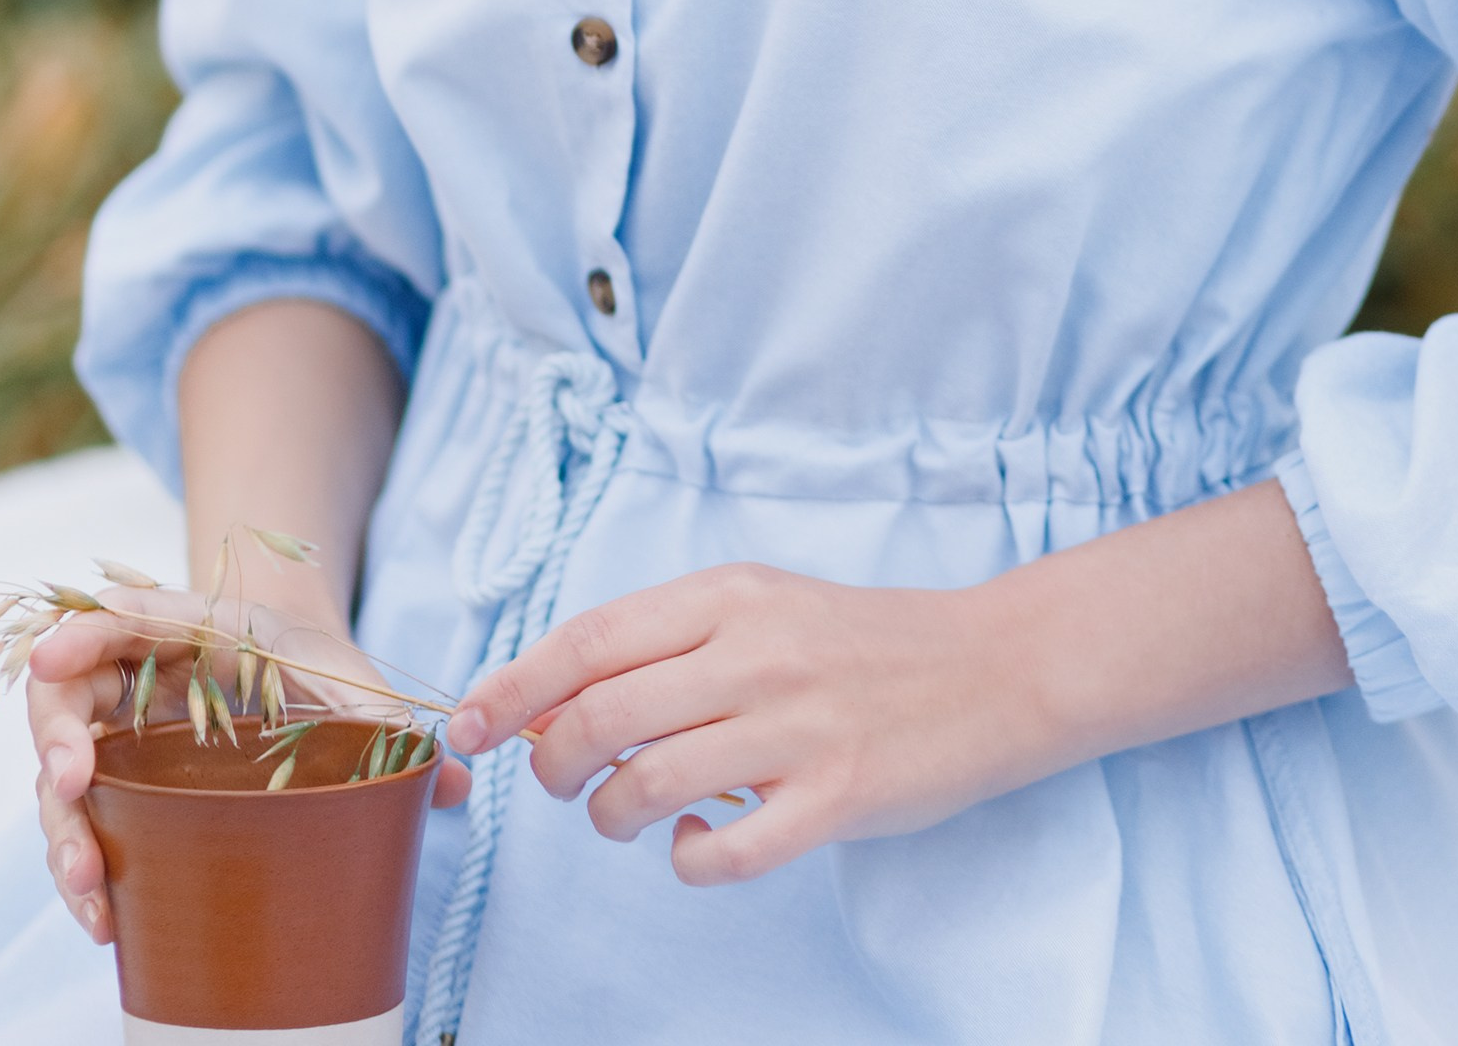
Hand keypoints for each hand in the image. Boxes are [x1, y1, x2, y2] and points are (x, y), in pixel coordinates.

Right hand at [29, 592, 469, 941]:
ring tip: (89, 886)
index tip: (51, 659)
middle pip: (68, 696)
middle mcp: (138, 674)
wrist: (300, 674)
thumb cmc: (317, 666)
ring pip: (64, 772)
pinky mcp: (122, 785)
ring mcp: (121, 732)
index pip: (123, 615)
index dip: (81, 633)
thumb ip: (394, 722)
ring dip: (63, 828)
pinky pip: (85, 823)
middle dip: (57, 740)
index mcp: (190, 626)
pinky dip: (84, 865)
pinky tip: (105, 919)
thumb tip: (456, 782)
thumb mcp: (353, 681)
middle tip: (73, 784)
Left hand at [448, 563, 1021, 887]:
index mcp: (727, 596)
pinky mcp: (837, 798)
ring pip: (649, 786)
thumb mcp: (760, 609)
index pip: (589, 641)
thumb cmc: (857, 641)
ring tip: (621, 815)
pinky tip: (699, 844)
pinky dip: (691, 861)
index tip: (465, 726)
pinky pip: (728, 852)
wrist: (991, 666)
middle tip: (556, 784)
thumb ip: (669, 645)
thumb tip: (559, 699)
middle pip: (601, 717)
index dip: (513, 689)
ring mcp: (797, 729)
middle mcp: (755, 654)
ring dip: (610, 815)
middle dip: (550, 764)